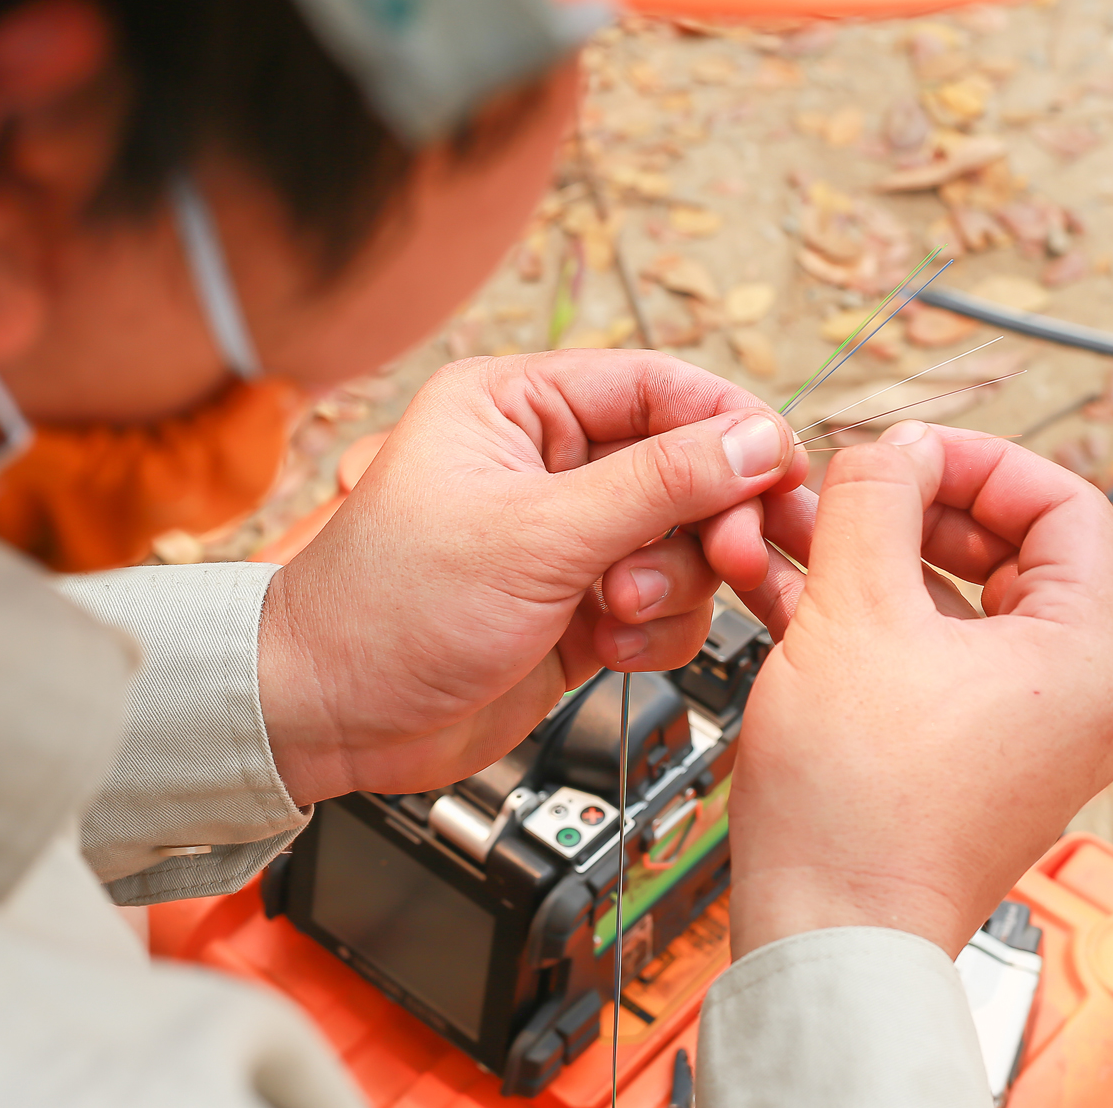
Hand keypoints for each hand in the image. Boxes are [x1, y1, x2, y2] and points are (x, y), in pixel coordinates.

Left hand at [257, 350, 807, 804]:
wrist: (329, 723)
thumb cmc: (388, 610)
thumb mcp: (535, 536)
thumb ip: (657, 484)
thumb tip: (755, 439)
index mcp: (520, 407)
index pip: (659, 388)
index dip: (730, 426)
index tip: (783, 470)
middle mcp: (551, 465)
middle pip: (689, 469)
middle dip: (709, 522)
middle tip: (735, 558)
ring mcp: (570, 540)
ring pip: (687, 543)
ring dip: (673, 586)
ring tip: (617, 615)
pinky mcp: (584, 608)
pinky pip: (667, 606)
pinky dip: (654, 633)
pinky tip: (605, 650)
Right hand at [726, 421, 1112, 959]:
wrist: (829, 939)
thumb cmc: (857, 809)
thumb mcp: (856, 614)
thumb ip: (877, 500)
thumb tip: (893, 445)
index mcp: (1089, 657)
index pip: (1064, 503)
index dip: (976, 459)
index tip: (902, 448)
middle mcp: (1077, 699)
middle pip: (1011, 551)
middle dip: (914, 509)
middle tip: (845, 489)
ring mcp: (1027, 736)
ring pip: (960, 606)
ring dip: (879, 561)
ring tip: (800, 538)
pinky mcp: (972, 763)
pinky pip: (933, 660)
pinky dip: (875, 621)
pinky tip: (794, 596)